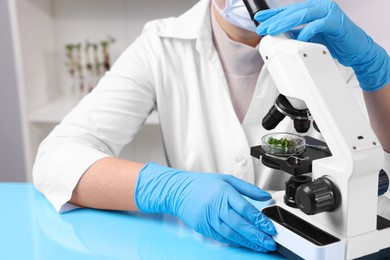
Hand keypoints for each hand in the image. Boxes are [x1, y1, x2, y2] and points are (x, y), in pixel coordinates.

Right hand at [134, 162, 276, 251]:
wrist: (178, 191)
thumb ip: (248, 188)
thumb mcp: (227, 179)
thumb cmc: (202, 184)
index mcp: (224, 192)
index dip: (260, 220)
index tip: (271, 228)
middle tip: (270, 242)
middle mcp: (216, 206)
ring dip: (248, 242)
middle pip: (240, 224)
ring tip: (261, 246)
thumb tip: (265, 196)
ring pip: (231, 234)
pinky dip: (235, 242)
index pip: (246, 209)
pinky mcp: (203, 228)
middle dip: (257, 236)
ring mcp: (209, 218)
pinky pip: (221, 237)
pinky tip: (245, 244)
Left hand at [254, 0, 389, 91]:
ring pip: (303, 14)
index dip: (274, 14)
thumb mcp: (310, 37)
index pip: (290, 10)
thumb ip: (296, 33)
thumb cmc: (335, 43)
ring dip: (286, 23)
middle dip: (276, 20)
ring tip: (273, 30)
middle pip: (294, 11)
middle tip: (262, 27)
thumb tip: (278, 36)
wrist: (357, 51)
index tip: (259, 18)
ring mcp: (329, 12)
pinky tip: (298, 36)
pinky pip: (319, 24)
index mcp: (313, 9)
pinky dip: (308, 30)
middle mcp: (320, 7)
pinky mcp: (337, 22)